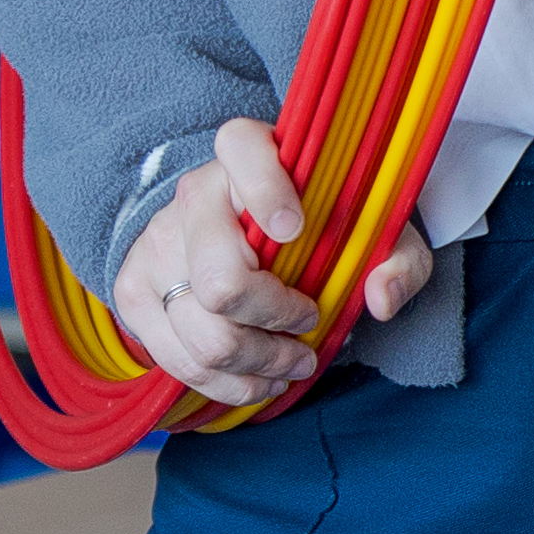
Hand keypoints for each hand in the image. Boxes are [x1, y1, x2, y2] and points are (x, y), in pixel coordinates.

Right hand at [107, 118, 426, 407]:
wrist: (245, 233)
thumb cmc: (321, 226)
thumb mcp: (377, 233)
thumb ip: (399, 259)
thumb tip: (380, 298)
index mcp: (249, 154)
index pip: (242, 149)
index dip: (266, 191)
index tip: (297, 229)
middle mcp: (194, 195)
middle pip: (223, 282)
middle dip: (277, 320)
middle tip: (310, 323)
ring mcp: (157, 245)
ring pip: (202, 332)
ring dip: (259, 362)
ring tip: (295, 362)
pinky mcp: (135, 292)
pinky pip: (177, 359)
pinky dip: (229, 383)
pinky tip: (262, 377)